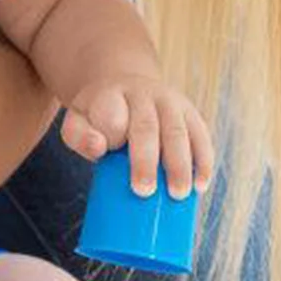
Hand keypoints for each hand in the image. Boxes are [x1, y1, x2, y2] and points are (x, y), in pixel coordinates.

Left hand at [60, 77, 215, 198]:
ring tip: (178, 194)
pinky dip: (203, 162)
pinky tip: (201, 185)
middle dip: (146, 161)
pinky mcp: (190, 113)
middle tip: (144, 191)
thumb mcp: (77, 121)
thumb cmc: (99, 117)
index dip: (113, 132)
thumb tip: (98, 147)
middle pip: (146, 127)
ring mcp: (170, 102)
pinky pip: (201, 136)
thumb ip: (79, 136)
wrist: (125, 87)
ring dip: (180, 165)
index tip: (111, 151)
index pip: (112, 114)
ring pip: (178, 132)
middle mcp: (143, 95)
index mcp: (111, 95)